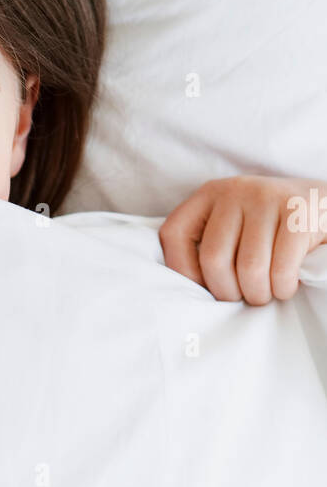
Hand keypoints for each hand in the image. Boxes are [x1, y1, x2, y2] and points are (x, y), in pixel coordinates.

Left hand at [159, 176, 326, 303]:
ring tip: (265, 293)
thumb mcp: (234, 225)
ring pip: (249, 268)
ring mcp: (268, 198)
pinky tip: (286, 286)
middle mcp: (235, 191)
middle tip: (244, 295)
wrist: (323, 205)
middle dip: (228, 292)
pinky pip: (281, 268)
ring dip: (258, 294)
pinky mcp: (299, 213)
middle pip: (213, 259)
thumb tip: (187, 293)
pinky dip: (282, 288)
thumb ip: (209, 244)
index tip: (203, 288)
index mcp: (210, 194)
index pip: (174, 235)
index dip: (183, 271)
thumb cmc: (271, 228)